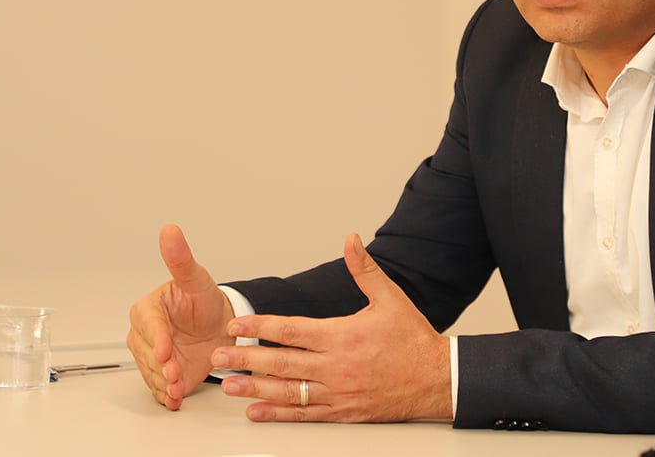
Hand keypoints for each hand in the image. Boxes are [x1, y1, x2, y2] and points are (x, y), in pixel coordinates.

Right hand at [126, 224, 234, 409]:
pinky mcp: (163, 374)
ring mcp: (153, 357)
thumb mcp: (196, 278)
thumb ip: (181, 258)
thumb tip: (170, 230)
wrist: (218, 324)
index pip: (149, 326)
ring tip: (178, 388)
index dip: (158, 339)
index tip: (167, 350)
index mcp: (147, 310)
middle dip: (161, 366)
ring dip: (165, 384)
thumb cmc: (203, 299)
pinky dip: (168, 395)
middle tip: (175, 374)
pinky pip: (160, 387)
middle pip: (149, 354)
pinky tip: (175, 399)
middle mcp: (145, 335)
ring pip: (153, 373)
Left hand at [212, 233, 451, 422]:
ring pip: (288, 392)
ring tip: (228, 385)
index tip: (237, 324)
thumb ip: (365, 269)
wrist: (436, 379)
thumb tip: (351, 239)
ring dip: (255, 388)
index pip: (292, 330)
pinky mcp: (343, 412)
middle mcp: (336, 366)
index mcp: (343, 335)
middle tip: (218, 357)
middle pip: (282, 362)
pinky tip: (257, 412)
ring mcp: (338, 393)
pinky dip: (278, 414)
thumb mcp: (390, 298)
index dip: (261, 326)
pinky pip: (305, 414)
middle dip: (246, 358)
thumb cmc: (412, 339)